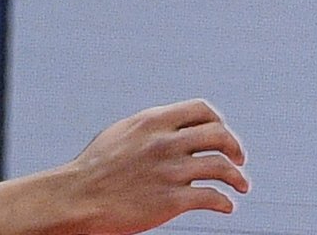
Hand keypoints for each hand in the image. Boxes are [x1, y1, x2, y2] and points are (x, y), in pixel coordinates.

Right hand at [44, 101, 246, 233]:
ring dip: (238, 177)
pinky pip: (211, 198)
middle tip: (240, 159)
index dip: (218, 121)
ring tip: (242, 186)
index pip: (202, 110)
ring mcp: (171, 171)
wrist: (74, 199)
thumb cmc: (93, 169)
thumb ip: (152, 126)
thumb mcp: (123, 132)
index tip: (223, 133)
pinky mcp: (171, 200)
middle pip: (220, 135)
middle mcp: (167, 142)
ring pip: (222, 167)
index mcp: (155, 122)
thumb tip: (174, 124)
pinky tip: (226, 207)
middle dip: (235, 147)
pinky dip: (224, 202)